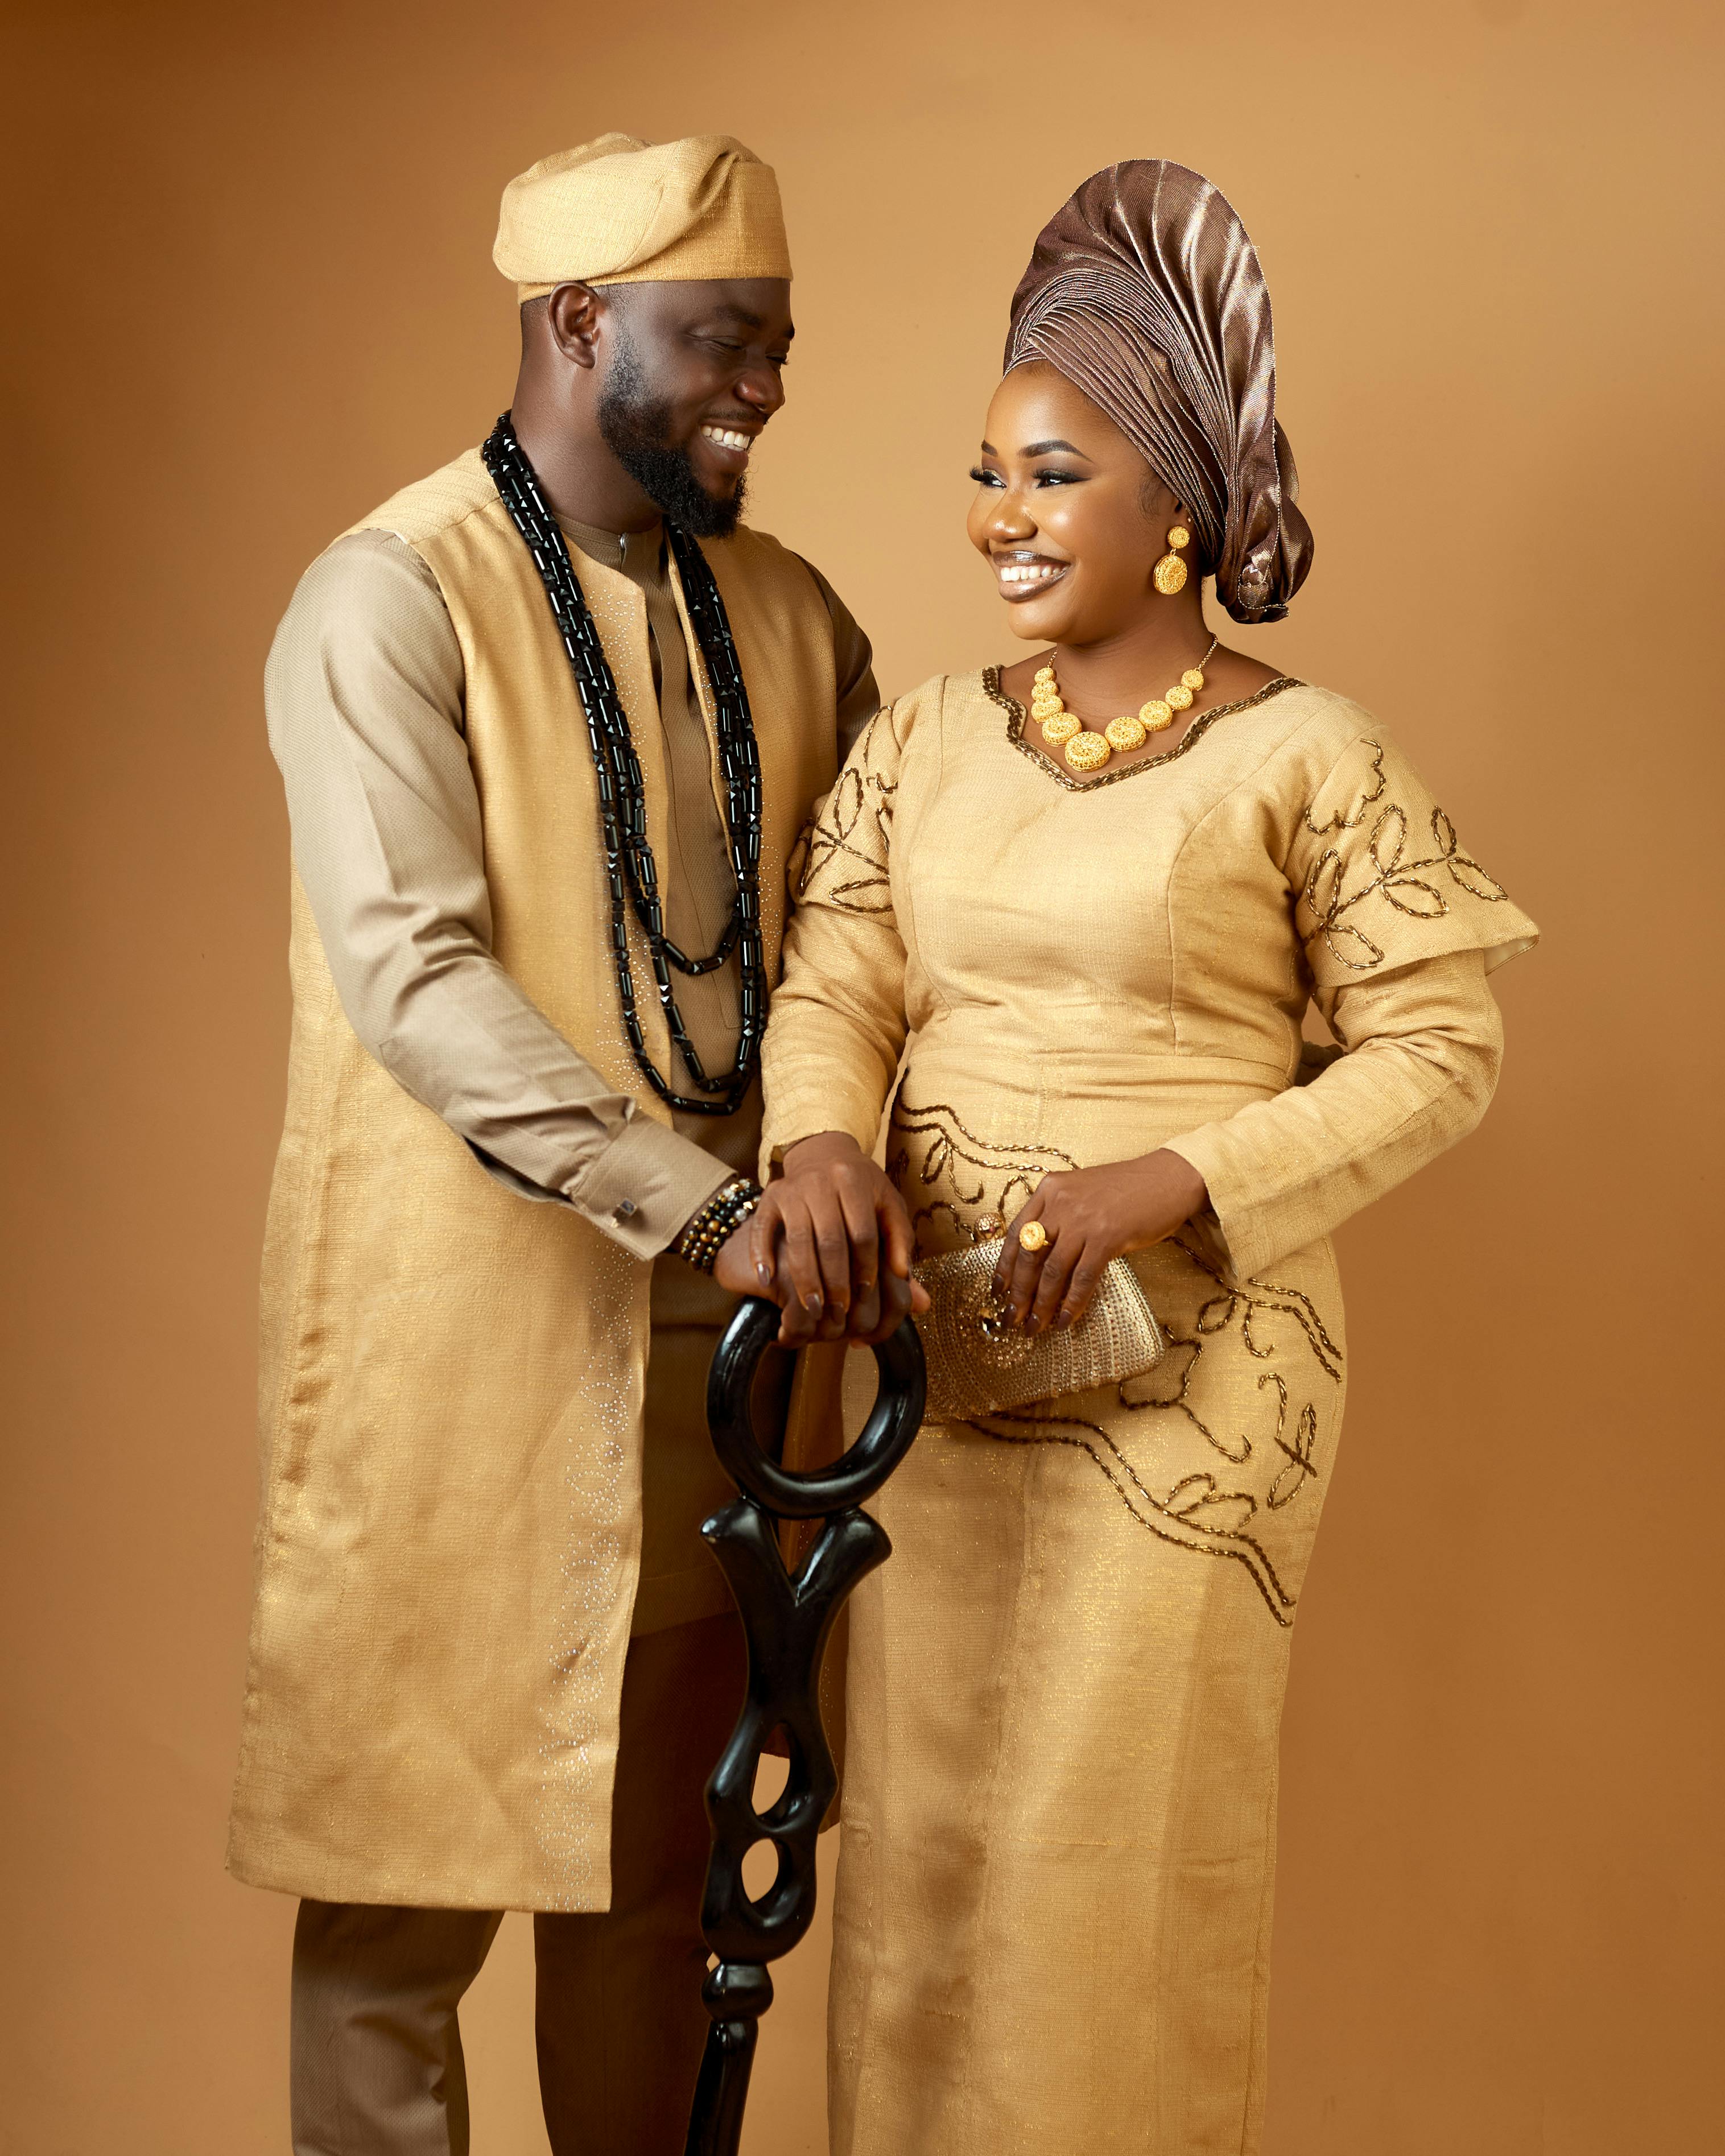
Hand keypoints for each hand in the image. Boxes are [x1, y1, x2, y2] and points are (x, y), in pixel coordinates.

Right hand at [712, 1132, 929, 1347]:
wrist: (824, 1153)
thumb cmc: (863, 1189)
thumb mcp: (888, 1206)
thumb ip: (900, 1244)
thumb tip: (912, 1289)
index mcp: (855, 1182)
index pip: (862, 1232)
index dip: (865, 1266)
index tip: (865, 1295)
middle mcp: (822, 1181)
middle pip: (830, 1238)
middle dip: (835, 1280)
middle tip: (838, 1312)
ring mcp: (793, 1188)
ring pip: (798, 1238)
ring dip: (805, 1277)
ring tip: (813, 1308)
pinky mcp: (770, 1196)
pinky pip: (762, 1228)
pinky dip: (762, 1255)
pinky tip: (767, 1280)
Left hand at [991, 1149, 1207, 1334]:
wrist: (1169, 1178)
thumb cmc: (1127, 1189)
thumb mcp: (1081, 1192)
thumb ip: (1058, 1216)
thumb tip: (1038, 1259)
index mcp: (1049, 1189)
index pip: (1015, 1233)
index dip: (1004, 1267)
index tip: (997, 1292)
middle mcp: (1060, 1202)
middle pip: (1029, 1255)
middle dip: (1018, 1293)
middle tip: (1012, 1319)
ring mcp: (1083, 1219)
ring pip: (1052, 1270)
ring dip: (1041, 1304)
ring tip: (1035, 1326)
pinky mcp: (1108, 1236)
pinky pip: (1082, 1277)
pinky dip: (1072, 1303)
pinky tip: (1066, 1320)